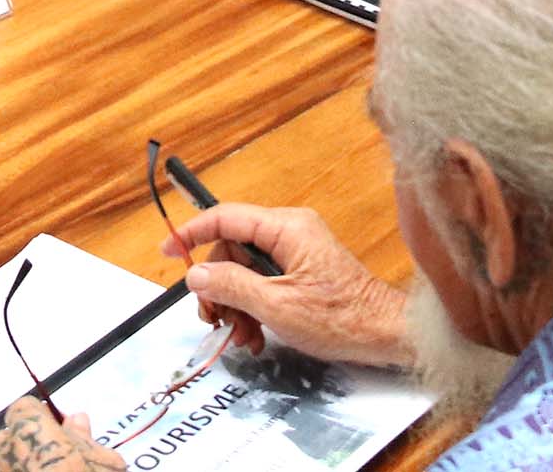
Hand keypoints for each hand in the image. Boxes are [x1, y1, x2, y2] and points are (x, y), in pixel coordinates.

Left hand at [0, 401, 119, 471]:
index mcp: (30, 427)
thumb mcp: (102, 465)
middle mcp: (3, 447)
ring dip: (20, 468)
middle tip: (57, 464)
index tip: (58, 435)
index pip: (25, 408)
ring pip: (4, 461)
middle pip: (13, 435)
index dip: (42, 421)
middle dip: (31, 445)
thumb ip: (84, 438)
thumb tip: (78, 420)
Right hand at [160, 203, 408, 367]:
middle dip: (219, 287)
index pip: (226, 217)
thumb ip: (232, 286)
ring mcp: (297, 250)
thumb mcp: (277, 305)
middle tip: (214, 320)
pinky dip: (253, 307)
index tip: (168, 250)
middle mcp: (291, 231)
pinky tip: (255, 335)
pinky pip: (263, 281)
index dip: (192, 232)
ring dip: (236, 304)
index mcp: (286, 228)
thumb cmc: (341, 318)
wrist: (385, 334)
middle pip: (233, 249)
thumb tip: (197, 275)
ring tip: (241, 336)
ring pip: (245, 269)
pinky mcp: (302, 270)